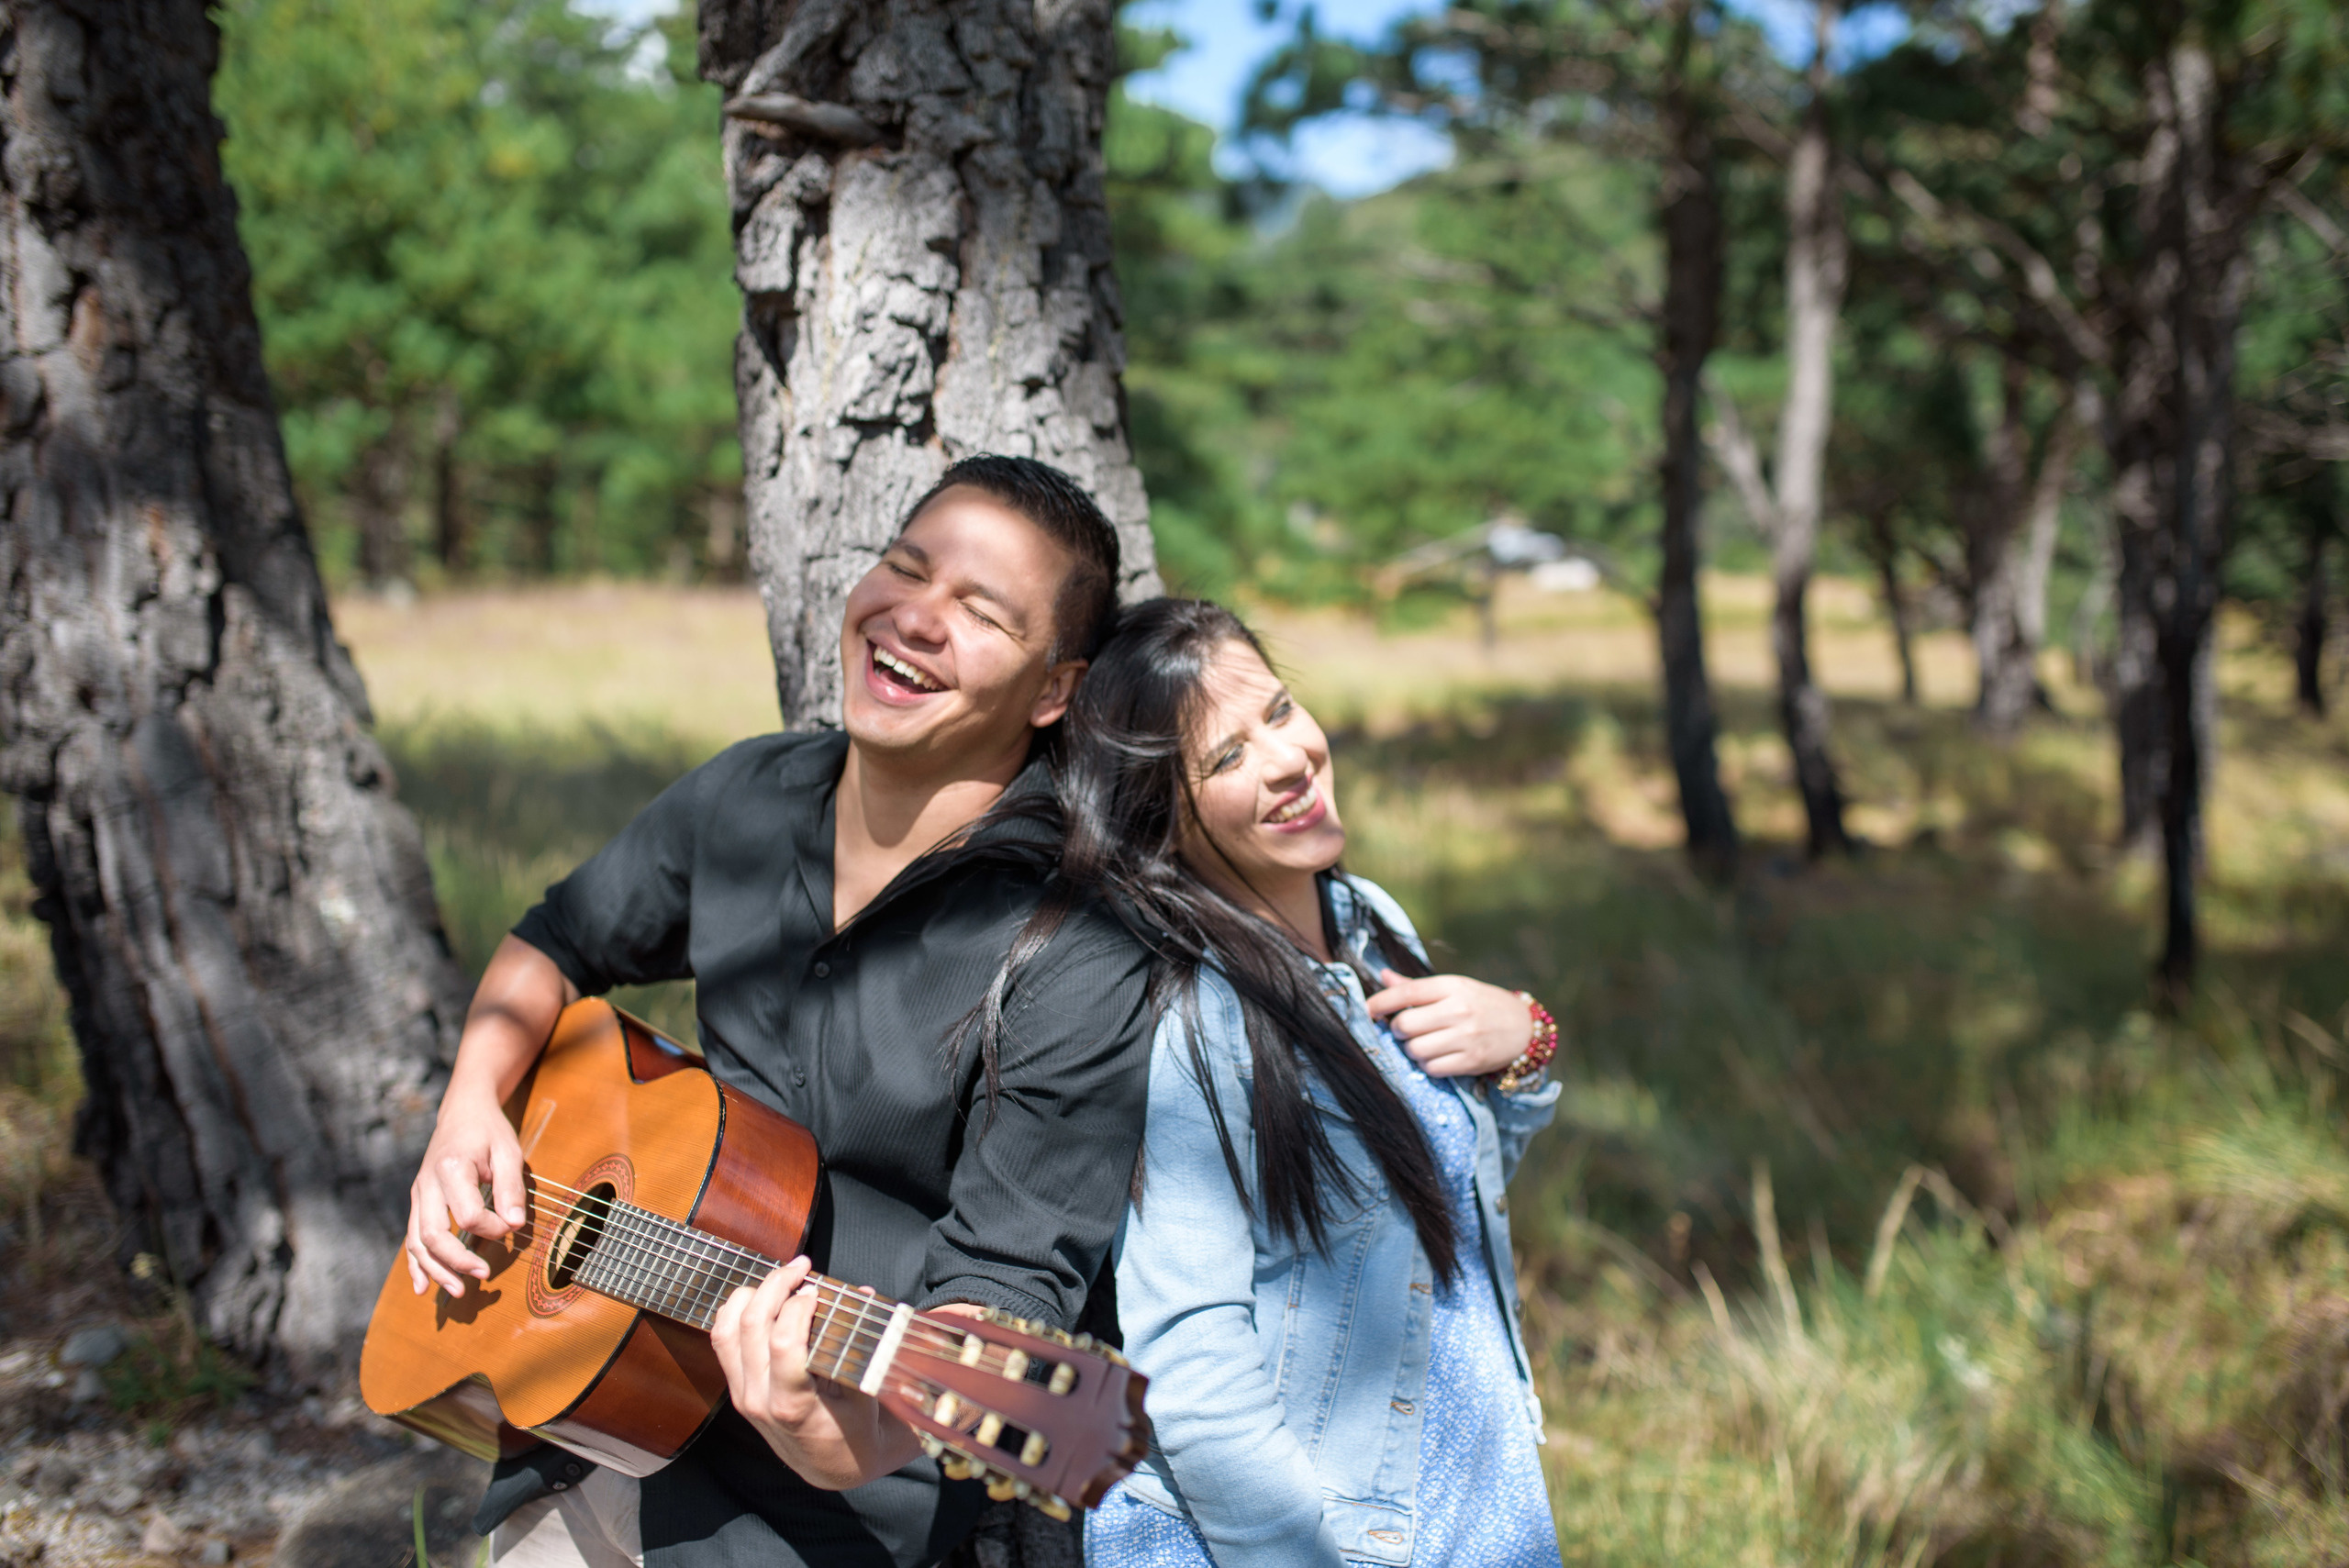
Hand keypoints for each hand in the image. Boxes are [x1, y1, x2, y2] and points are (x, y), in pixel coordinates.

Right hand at [404, 1087, 526, 1297]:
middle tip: (484, 1276)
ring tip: (457, 1291)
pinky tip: (423, 1287)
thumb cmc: (489, 1131)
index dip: (492, 1228)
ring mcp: (418, 1194)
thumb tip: (514, 1224)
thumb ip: (511, 1188)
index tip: (512, 1226)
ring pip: (417, 1241)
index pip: (468, 1215)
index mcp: (451, 1168)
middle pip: (433, 1234)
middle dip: (457, 1261)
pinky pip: (411, 1237)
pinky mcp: (417, 1201)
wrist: (463, 1111)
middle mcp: (427, 1183)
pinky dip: (416, 1264)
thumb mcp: (509, 1152)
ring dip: (436, 1270)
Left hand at [710, 1262, 973, 1489]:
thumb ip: (862, 1345)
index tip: (819, 1290)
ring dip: (752, 1294)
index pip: (783, 1341)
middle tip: (801, 1267)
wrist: (833, 1467)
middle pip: (751, 1326)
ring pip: (727, 1330)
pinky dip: (735, 1313)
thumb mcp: (869, 1394)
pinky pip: (722, 1342)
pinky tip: (760, 1298)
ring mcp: (743, 1395)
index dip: (798, 1305)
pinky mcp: (737, 1390)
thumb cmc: (856, 1430)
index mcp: (794, 1405)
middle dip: (776, 1285)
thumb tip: (861, 1293)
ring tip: (780, 1279)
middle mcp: (760, 1400)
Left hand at [1364, 970, 1533, 1078]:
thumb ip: (1417, 987)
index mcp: (1452, 986)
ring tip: (1421, 1044)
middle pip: (1405, 1025)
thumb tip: (1383, 976)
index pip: (1406, 992)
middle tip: (1405, 1030)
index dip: (1380, 1002)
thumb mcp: (1454, 988)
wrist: (1523, 1027)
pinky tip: (1435, 1057)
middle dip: (1397, 1030)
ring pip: (1415, 1050)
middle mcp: (1459, 1010)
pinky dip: (1427, 1066)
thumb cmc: (1481, 1004)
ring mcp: (1466, 1037)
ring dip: (1411, 1050)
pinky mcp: (1471, 1061)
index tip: (1368, 1010)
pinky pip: (1431, 1069)